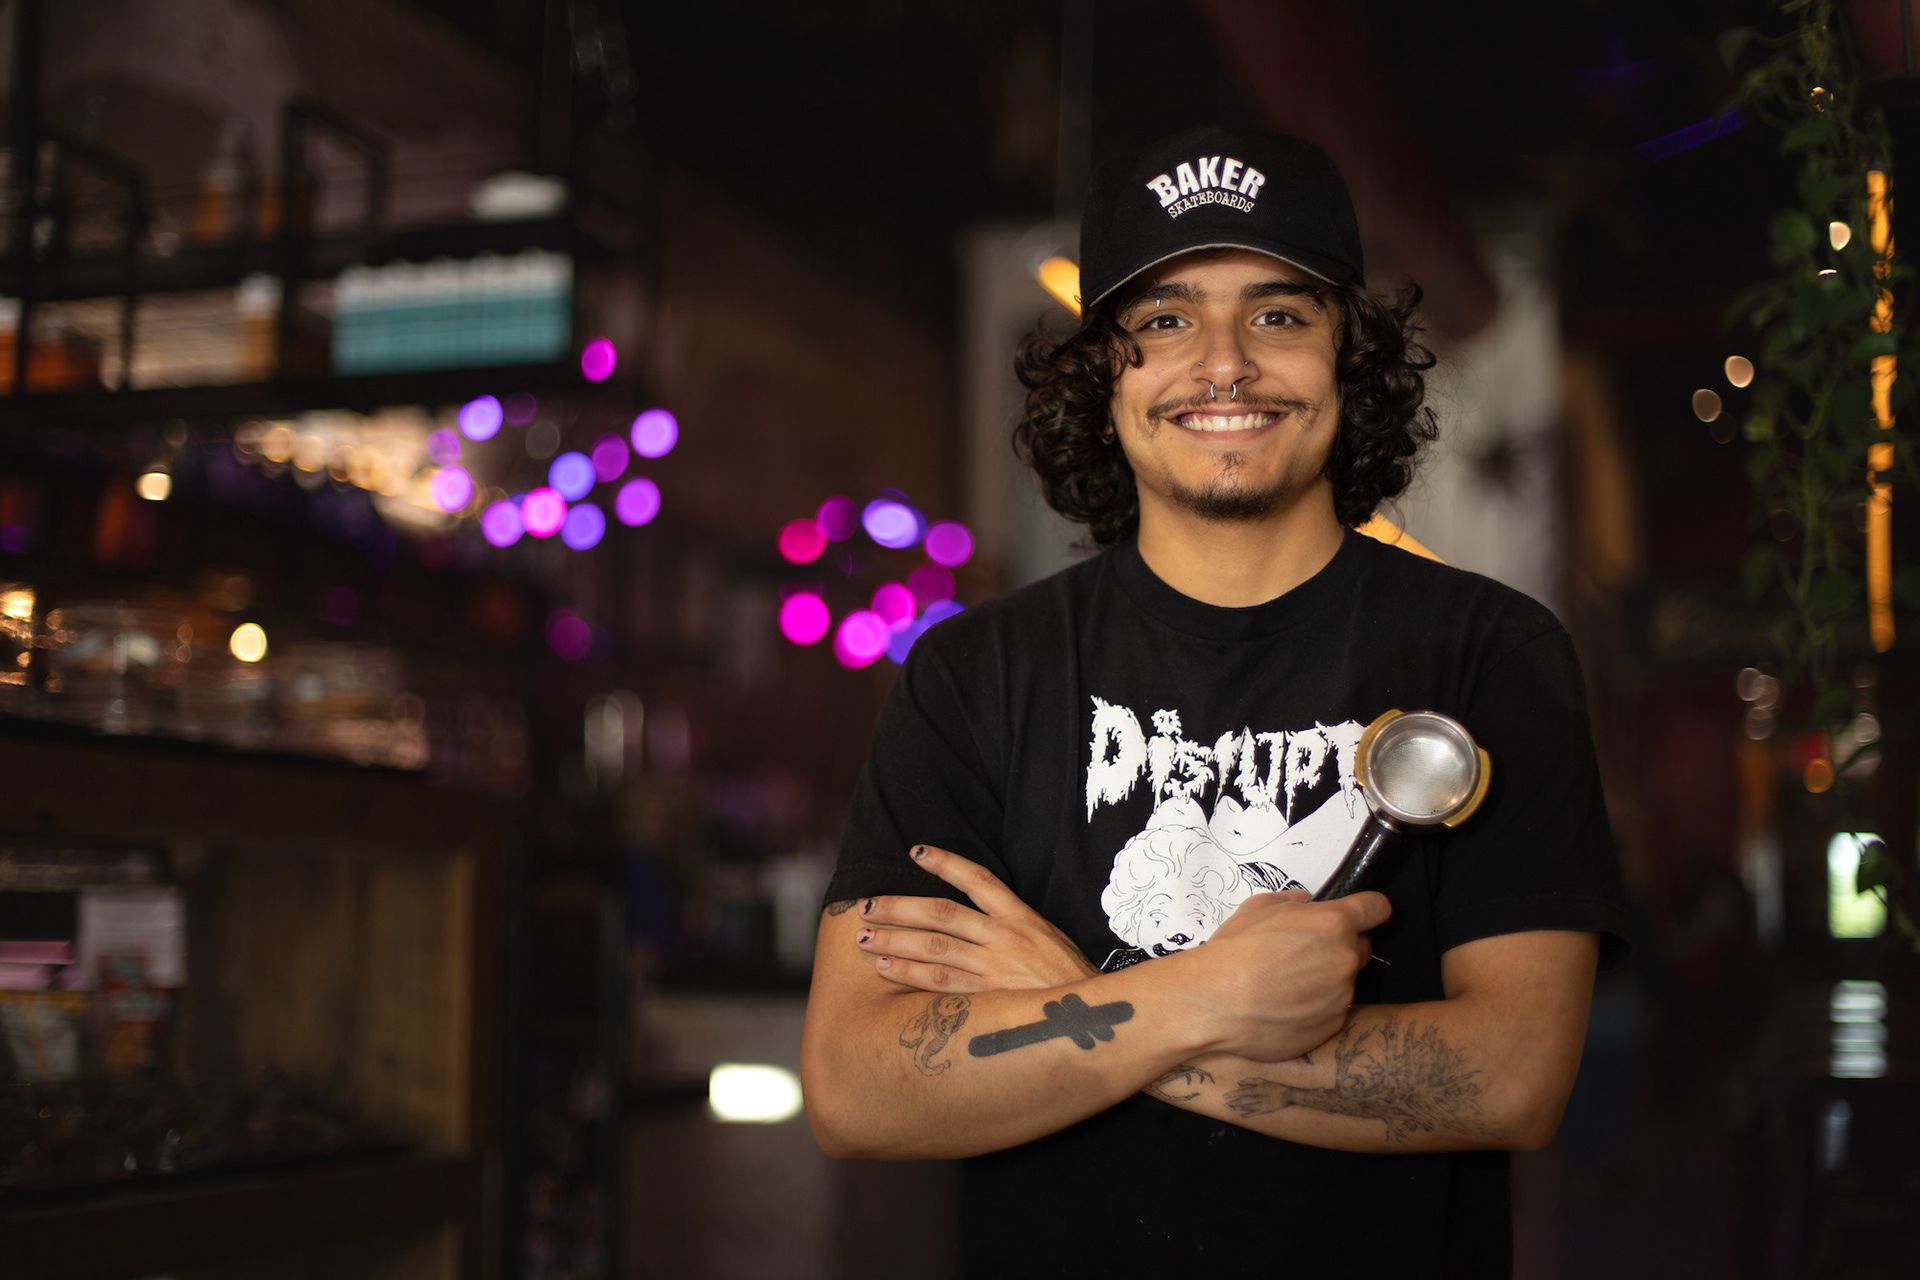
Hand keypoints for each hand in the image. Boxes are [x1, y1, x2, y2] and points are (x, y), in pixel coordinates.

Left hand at [853, 845, 1098, 992]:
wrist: (1096, 1018)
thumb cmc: (1071, 981)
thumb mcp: (1050, 939)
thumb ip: (1015, 927)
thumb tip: (977, 916)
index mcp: (1023, 918)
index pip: (979, 879)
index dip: (946, 863)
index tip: (917, 852)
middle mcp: (1005, 938)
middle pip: (942, 914)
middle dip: (900, 908)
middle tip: (866, 905)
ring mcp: (996, 968)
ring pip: (935, 947)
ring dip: (895, 941)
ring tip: (864, 938)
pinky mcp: (989, 998)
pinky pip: (941, 983)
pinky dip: (911, 974)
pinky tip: (886, 968)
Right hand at [1178, 889, 1391, 1062]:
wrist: (1215, 1003)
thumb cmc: (1234, 951)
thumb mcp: (1257, 908)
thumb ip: (1290, 901)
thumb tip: (1305, 902)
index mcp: (1335, 923)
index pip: (1377, 908)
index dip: (1368, 911)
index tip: (1360, 916)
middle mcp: (1346, 959)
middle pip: (1362, 948)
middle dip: (1341, 948)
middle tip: (1304, 955)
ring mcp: (1342, 997)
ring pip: (1344, 983)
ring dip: (1326, 981)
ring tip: (1286, 987)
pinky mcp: (1332, 1026)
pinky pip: (1332, 1012)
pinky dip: (1316, 1009)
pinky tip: (1285, 1008)